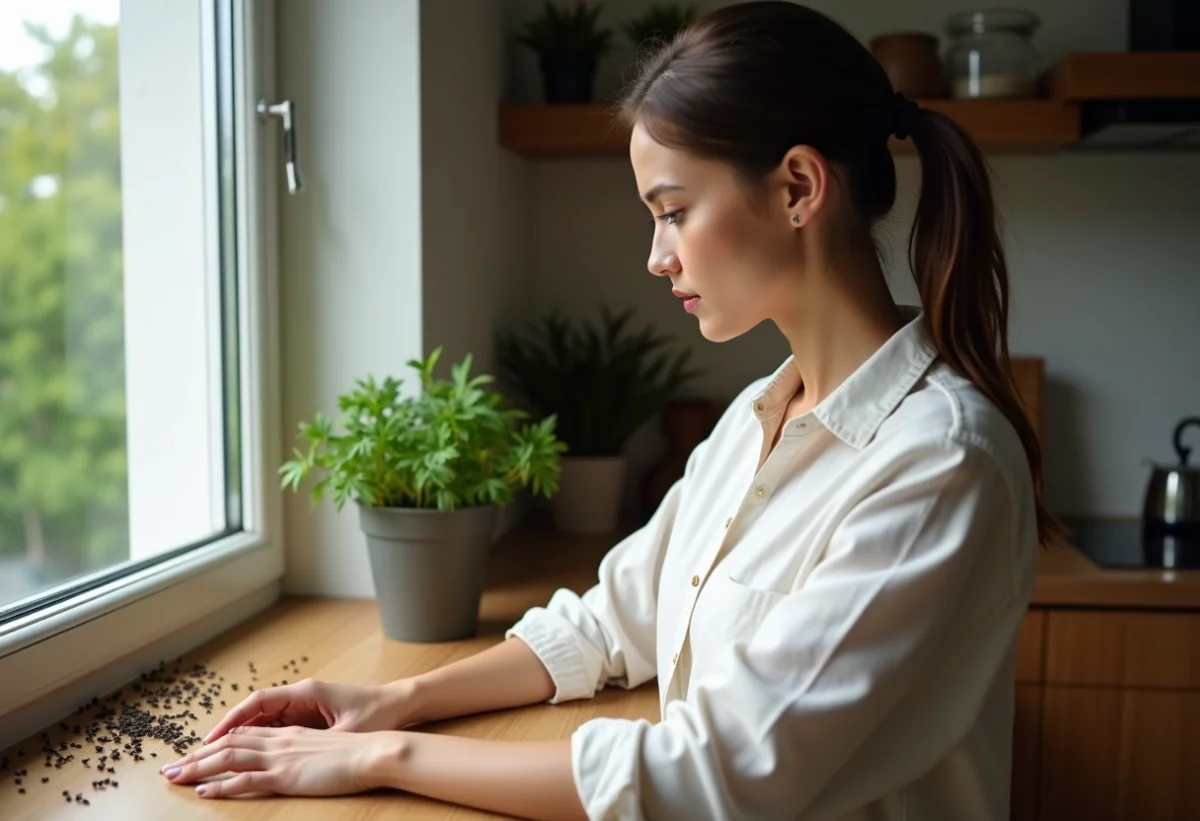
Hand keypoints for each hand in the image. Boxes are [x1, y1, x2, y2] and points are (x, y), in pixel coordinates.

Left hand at [161, 725, 402, 797]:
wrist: (375, 751)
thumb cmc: (361, 750)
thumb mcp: (330, 748)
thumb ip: (310, 753)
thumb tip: (300, 764)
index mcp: (290, 734)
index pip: (245, 734)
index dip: (218, 743)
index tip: (196, 754)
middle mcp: (281, 741)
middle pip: (229, 744)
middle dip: (196, 756)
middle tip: (169, 769)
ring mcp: (282, 757)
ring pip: (229, 758)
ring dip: (198, 768)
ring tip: (174, 778)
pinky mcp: (287, 774)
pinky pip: (246, 779)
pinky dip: (222, 785)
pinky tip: (204, 791)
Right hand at [202, 678, 414, 742]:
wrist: (398, 705)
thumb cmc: (376, 714)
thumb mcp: (347, 731)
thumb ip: (318, 742)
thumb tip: (292, 756)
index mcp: (306, 693)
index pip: (258, 702)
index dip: (232, 720)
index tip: (211, 738)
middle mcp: (301, 696)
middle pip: (254, 711)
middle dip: (226, 730)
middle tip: (198, 751)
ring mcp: (305, 706)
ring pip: (262, 720)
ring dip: (239, 736)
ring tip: (212, 756)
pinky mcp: (310, 717)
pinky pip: (276, 727)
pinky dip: (258, 739)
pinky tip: (243, 756)